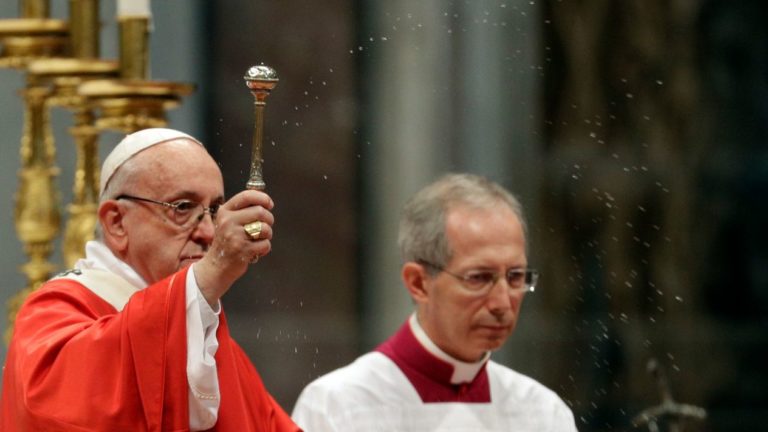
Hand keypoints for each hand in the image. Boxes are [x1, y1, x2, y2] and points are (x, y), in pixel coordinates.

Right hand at [194, 189, 274, 304]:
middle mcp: (228, 222)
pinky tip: (256, 251)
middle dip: (269, 219)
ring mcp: (235, 236)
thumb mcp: (228, 222)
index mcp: (225, 212)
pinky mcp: (242, 250)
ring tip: (258, 239)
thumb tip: (265, 200)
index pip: (247, 196)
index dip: (263, 198)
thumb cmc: (227, 242)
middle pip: (260, 212)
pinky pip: (265, 244)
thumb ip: (243, 210)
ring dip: (268, 235)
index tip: (269, 204)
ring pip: (265, 228)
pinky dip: (265, 248)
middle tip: (266, 226)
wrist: (216, 266)